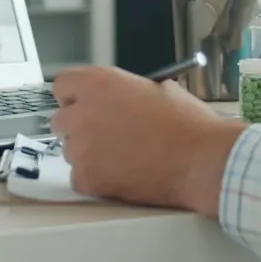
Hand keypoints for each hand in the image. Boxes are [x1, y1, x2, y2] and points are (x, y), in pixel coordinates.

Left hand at [50, 66, 245, 214]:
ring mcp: (82, 147)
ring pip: (70, 150)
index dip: (75, 96)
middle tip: (104, 134)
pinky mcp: (87, 178)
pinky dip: (95, 178)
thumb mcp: (158, 88)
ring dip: (88, 153)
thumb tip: (118, 99)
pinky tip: (121, 173)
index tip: (84, 104)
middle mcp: (84, 112)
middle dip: (79, 126)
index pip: (63, 85)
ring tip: (121, 156)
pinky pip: (79, 177)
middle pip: (61, 120)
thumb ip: (126, 90)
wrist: (199, 160)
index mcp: (100, 83)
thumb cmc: (187, 124)